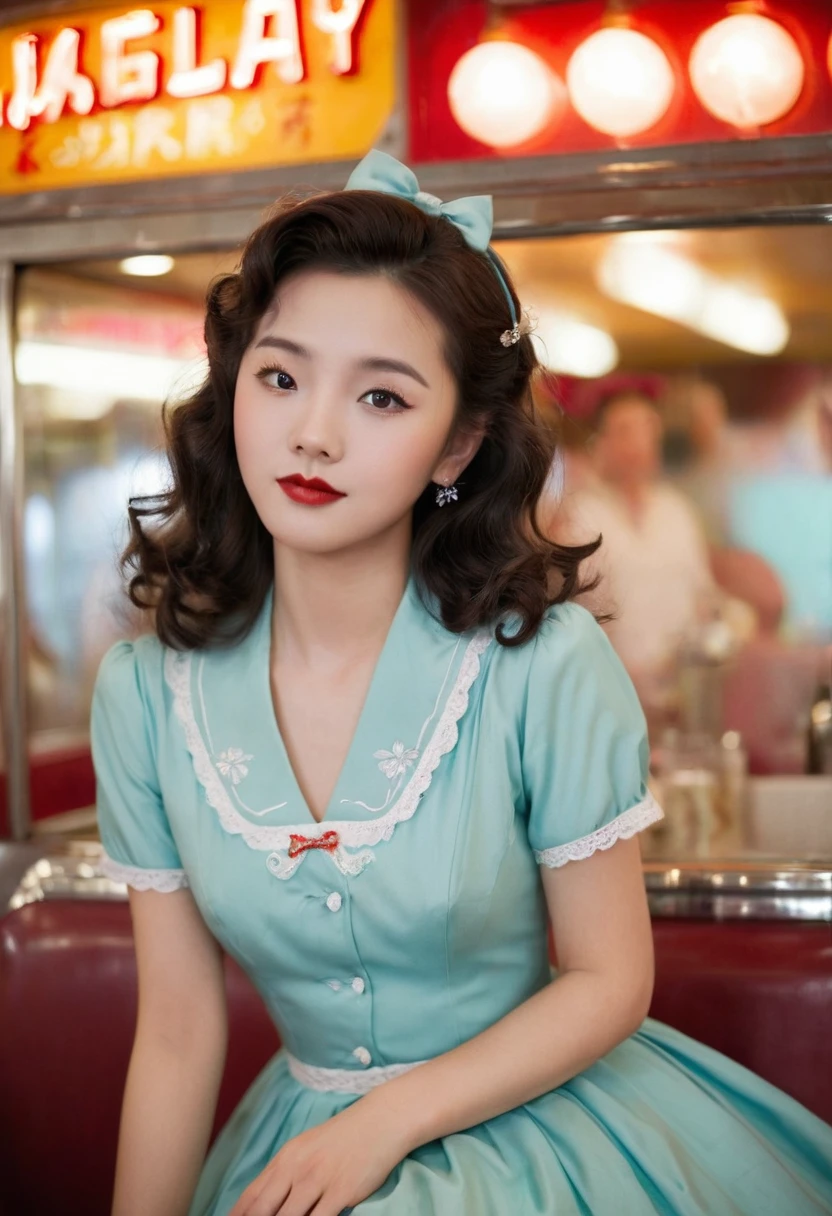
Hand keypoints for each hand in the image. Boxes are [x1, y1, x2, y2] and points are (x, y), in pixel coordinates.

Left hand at [227, 1095, 409, 1215]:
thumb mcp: (306, 1150)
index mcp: (284, 1159)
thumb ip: (284, 1176)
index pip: (250, 1199)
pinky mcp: (341, 1191)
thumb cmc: (343, 1137)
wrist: (380, 1119)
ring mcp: (318, 1180)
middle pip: (261, 1212)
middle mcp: (296, 1169)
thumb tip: (260, 1206)